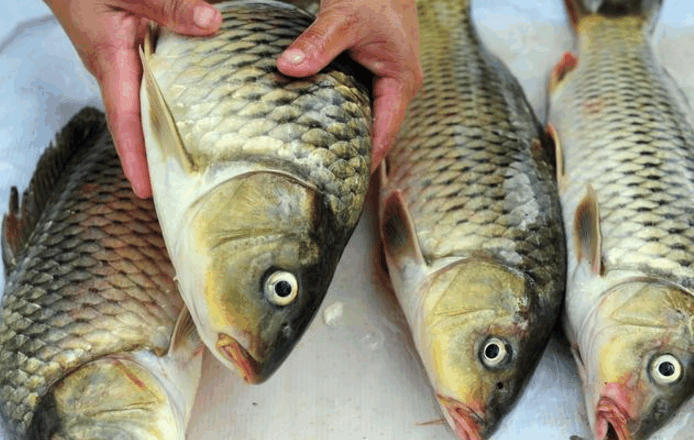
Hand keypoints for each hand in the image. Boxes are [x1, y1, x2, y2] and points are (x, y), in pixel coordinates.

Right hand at [44, 0, 221, 197]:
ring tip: (184, 163)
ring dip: (160, 134)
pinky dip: (165, 106)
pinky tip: (188, 114)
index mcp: (110, 59)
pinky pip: (147, 87)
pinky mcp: (126, 54)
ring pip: (142, 107)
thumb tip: (211, 24)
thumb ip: (170, 5)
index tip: (144, 188)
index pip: (124, 118)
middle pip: (135, 123)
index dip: (135, 155)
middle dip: (151, 158)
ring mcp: (117, 65)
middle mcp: (112, 69)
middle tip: (174, 189)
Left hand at [277, 0, 422, 172]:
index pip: (384, 135)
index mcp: (401, 82)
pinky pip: (361, 102)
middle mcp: (399, 86)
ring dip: (347, 134)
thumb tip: (288, 68)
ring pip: (368, 117)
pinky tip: (320, 123)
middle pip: (377, 132)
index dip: (365, 161)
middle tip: (323, 177)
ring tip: (319, 159)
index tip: (343, 184)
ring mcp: (388, 80)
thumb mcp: (344, 17)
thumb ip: (318, 43)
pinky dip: (342, 113)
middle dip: (353, 153)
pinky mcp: (375, 72)